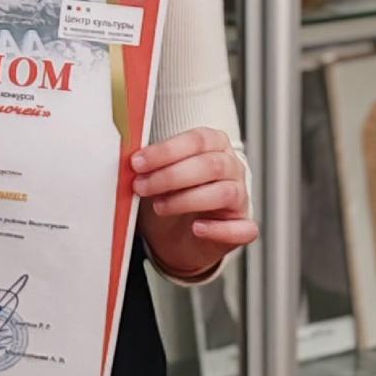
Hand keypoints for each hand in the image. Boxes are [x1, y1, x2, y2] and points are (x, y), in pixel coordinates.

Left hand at [133, 127, 257, 280]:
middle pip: (210, 165)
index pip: (197, 140)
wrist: (178, 235)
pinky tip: (196, 228)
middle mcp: (231, 167)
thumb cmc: (171, 195)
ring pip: (223, 193)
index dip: (166, 151)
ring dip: (185, 200)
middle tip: (142, 185)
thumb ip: (151, 164)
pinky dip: (218, 229)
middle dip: (170, 175)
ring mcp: (241, 197)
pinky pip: (243, 228)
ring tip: (159, 206)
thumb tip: (132, 160)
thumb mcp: (159, 174)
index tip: (138, 162)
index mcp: (214, 145)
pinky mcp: (243, 227)